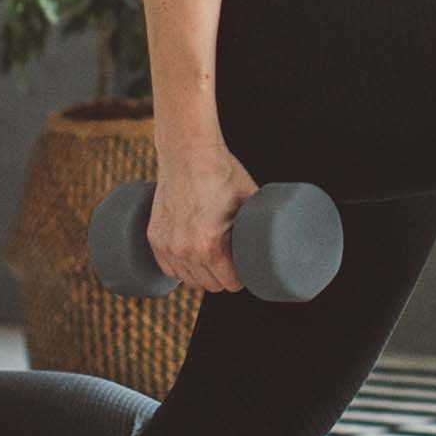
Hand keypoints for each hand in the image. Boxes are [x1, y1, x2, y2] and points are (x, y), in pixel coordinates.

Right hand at [147, 144, 261, 291]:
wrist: (187, 151)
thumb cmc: (221, 172)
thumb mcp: (249, 198)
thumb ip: (261, 222)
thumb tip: (280, 235)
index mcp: (209, 246)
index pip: (229, 283)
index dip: (241, 277)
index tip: (245, 267)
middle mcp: (184, 250)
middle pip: (208, 285)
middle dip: (223, 277)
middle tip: (232, 261)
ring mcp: (166, 245)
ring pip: (188, 280)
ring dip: (201, 274)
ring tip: (214, 258)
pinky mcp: (154, 237)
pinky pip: (168, 268)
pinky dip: (180, 267)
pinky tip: (192, 258)